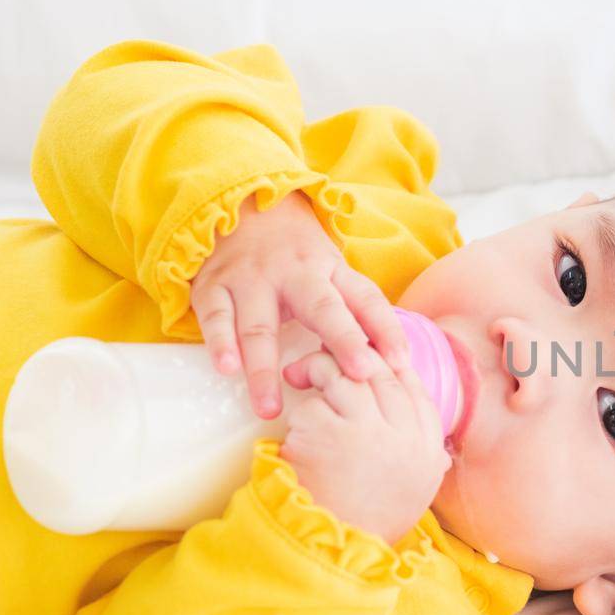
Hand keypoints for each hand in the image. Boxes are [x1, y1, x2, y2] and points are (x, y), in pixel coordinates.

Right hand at [191, 189, 409, 419]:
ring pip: (259, 326)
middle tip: (358, 375)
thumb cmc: (297, 257)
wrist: (243, 206)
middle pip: (322, 308)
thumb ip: (356, 312)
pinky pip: (216, 317)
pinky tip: (227, 368)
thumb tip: (392, 363)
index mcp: (331, 271)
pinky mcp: (213, 286)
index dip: (386, 329)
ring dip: (263, 369)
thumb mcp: (332, 273)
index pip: (366, 299)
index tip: (401, 362)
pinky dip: (220, 343)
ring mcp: (251, 279)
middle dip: (343, 340)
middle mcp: (294, 273)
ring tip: (270, 407)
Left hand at [278, 349, 449, 545]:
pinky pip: (311, 404)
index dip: (390, 362)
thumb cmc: (372, 522)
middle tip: (327, 353)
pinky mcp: (326, 434)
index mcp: (426, 445)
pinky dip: (299, 412)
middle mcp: (402, 434)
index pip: (413, 385)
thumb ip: (427, 461)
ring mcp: (365, 430)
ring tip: (300, 378)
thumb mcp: (416, 491)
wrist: (336, 555)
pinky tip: (297, 432)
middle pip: (378, 370)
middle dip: (350, 355)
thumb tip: (441, 449)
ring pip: (342, 376)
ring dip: (317, 370)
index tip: (370, 355)